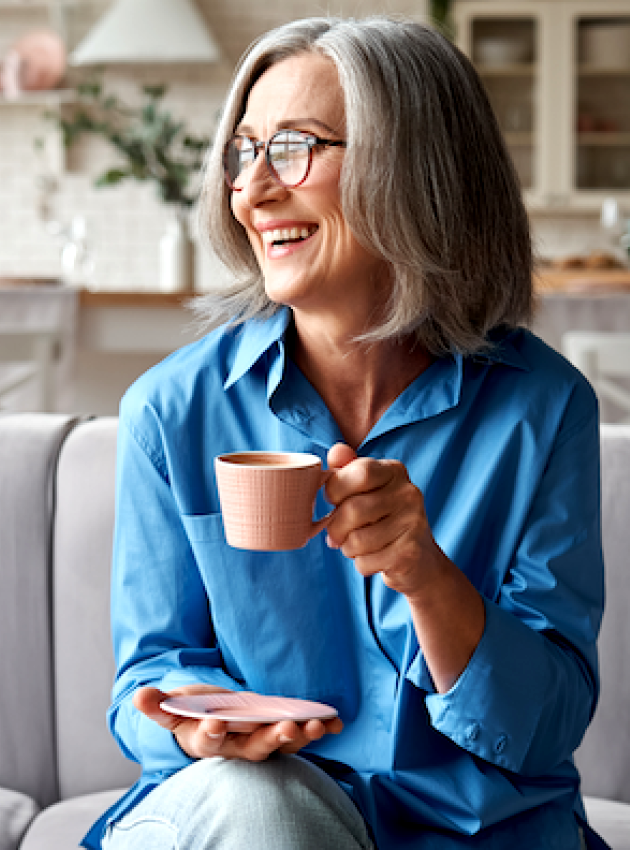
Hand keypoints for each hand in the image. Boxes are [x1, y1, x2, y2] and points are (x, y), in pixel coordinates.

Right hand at [133, 685, 342, 761]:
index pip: (209, 743)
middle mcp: (237, 747)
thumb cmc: (192, 713)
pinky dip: (318, 729)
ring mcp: (260, 741)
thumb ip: (158, 705)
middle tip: (286, 728)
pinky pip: (300, 734)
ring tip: (316, 725)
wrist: (211, 719)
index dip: (212, 734)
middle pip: (255, 749)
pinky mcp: (279, 732)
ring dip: (300, 736)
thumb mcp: (173, 708)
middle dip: (271, 739)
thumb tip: (138, 696)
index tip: (217, 724)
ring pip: (282, 744)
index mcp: (206, 741)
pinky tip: (335, 722)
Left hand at [324, 443, 444, 600]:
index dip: (336, 489)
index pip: (359, 472)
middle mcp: (409, 493)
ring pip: (356, 540)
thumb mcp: (366, 490)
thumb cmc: (383, 519)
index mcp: (395, 471)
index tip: (334, 500)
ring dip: (348, 548)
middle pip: (353, 509)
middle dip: (336, 528)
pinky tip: (374, 558)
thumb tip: (336, 450)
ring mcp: (413, 523)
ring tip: (358, 545)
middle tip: (338, 534)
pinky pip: (365, 562)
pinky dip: (361, 564)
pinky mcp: (410, 553)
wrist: (419, 560)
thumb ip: (347, 469)